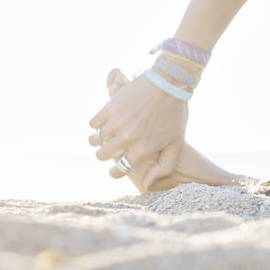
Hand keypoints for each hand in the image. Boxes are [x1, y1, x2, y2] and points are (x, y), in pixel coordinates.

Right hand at [90, 70, 238, 191]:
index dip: (115, 171)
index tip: (116, 168)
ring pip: (94, 140)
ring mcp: (116, 123)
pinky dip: (97, 124)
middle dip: (105, 155)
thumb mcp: (176, 145)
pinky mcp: (109, 108)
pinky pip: (92, 123)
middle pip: (102, 155)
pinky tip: (106, 122)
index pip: (118, 170)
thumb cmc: (175, 115)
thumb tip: (146, 185)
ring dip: (98, 140)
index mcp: (142, 150)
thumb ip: (163, 168)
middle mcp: (127, 139)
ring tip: (107, 136)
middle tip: (112, 149)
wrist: (168, 84)